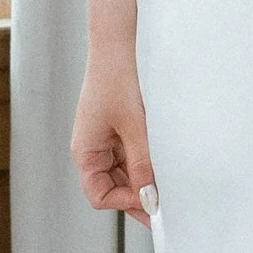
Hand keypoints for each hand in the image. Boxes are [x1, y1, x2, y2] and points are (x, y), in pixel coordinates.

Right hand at [73, 51, 158, 219]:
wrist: (118, 46)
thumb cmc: (116, 79)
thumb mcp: (134, 127)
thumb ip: (141, 164)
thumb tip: (149, 196)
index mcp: (85, 152)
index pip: (99, 195)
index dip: (125, 202)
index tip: (152, 202)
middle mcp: (92, 150)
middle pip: (113, 188)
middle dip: (137, 196)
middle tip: (165, 205)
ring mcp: (105, 141)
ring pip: (124, 175)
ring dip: (143, 180)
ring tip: (167, 183)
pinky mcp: (118, 131)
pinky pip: (131, 158)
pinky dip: (145, 164)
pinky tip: (162, 164)